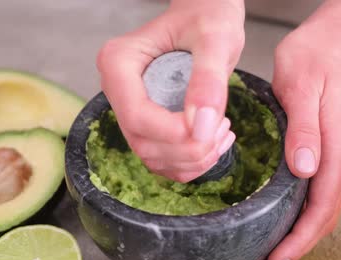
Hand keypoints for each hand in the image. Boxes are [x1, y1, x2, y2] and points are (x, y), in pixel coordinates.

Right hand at [96, 0, 244, 182]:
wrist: (206, 15)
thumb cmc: (207, 16)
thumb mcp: (215, 40)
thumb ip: (208, 81)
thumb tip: (201, 126)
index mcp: (118, 64)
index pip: (137, 116)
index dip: (174, 133)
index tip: (213, 125)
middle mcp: (117, 91)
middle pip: (143, 142)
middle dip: (187, 148)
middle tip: (223, 126)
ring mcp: (130, 110)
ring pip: (153, 158)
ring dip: (192, 159)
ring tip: (222, 131)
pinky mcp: (147, 125)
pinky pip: (163, 160)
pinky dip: (191, 163)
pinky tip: (216, 141)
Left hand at [256, 20, 340, 259]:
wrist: (332, 41)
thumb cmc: (313, 60)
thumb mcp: (301, 90)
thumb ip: (305, 130)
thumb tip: (305, 170)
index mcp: (334, 150)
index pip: (320, 208)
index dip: (299, 240)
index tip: (276, 259)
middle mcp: (337, 159)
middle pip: (324, 218)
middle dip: (298, 248)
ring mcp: (333, 156)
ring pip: (321, 209)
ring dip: (300, 236)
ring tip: (274, 255)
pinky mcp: (324, 151)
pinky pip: (316, 194)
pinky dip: (300, 216)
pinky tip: (281, 220)